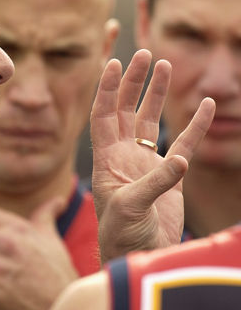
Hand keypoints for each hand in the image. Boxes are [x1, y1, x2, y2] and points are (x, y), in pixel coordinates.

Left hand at [90, 49, 214, 262]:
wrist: (138, 255)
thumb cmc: (121, 234)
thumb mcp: (130, 208)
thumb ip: (153, 183)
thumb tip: (179, 160)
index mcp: (106, 158)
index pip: (102, 115)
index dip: (106, 89)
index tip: (113, 63)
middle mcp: (123, 154)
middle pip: (125, 108)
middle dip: (133, 81)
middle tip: (144, 54)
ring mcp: (146, 161)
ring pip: (150, 119)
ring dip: (156, 94)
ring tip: (165, 64)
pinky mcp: (169, 174)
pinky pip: (183, 143)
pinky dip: (195, 125)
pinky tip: (206, 105)